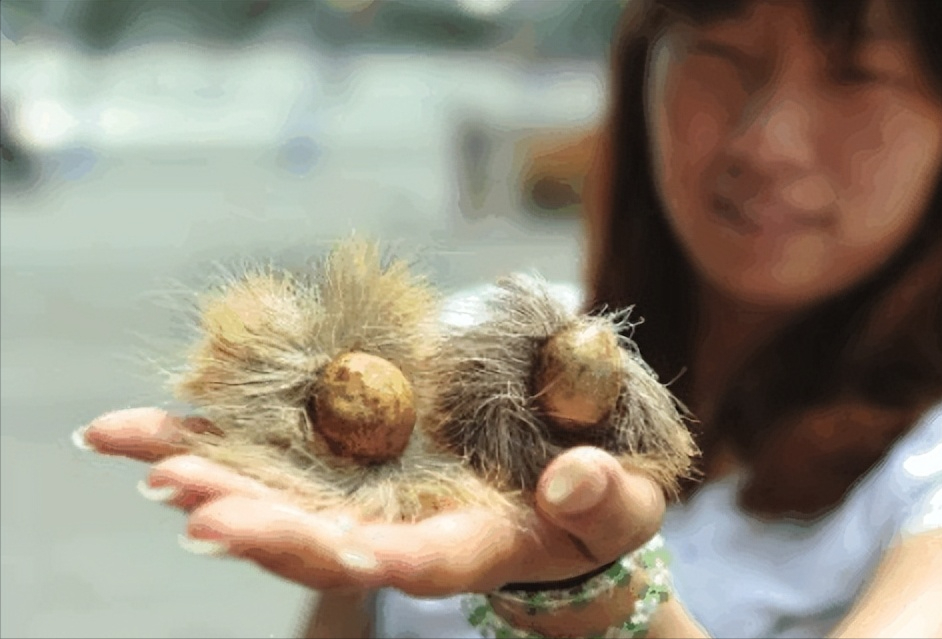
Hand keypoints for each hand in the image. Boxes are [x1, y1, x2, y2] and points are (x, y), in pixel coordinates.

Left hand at [78, 408, 665, 597]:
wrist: (550, 492)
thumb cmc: (597, 509)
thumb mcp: (618, 504)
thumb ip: (602, 496)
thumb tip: (571, 480)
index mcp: (471, 547)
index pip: (422, 564)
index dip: (378, 558)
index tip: (339, 549)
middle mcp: (400, 531)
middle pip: (319, 537)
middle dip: (252, 520)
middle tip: (179, 496)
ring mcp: (366, 496)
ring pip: (275, 496)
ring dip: (206, 475)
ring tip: (128, 450)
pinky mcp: (347, 460)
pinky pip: (271, 450)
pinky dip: (209, 437)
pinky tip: (140, 429)